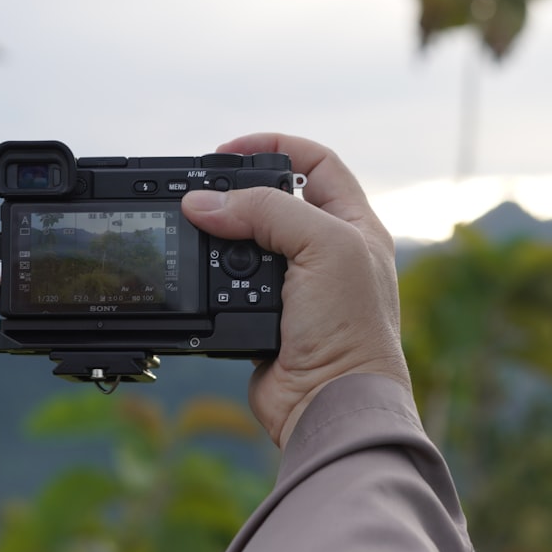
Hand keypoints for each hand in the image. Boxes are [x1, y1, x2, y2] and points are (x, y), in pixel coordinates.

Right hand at [182, 134, 409, 447]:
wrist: (328, 403)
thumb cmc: (350, 329)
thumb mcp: (323, 247)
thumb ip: (268, 212)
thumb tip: (205, 203)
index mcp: (354, 225)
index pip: (316, 164)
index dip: (274, 147)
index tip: (228, 151)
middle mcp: (326, 252)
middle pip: (273, 201)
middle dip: (237, 192)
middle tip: (201, 194)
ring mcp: (294, 286)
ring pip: (245, 243)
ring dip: (220, 236)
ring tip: (197, 232)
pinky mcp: (264, 316)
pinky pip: (227, 283)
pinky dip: (211, 276)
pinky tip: (201, 272)